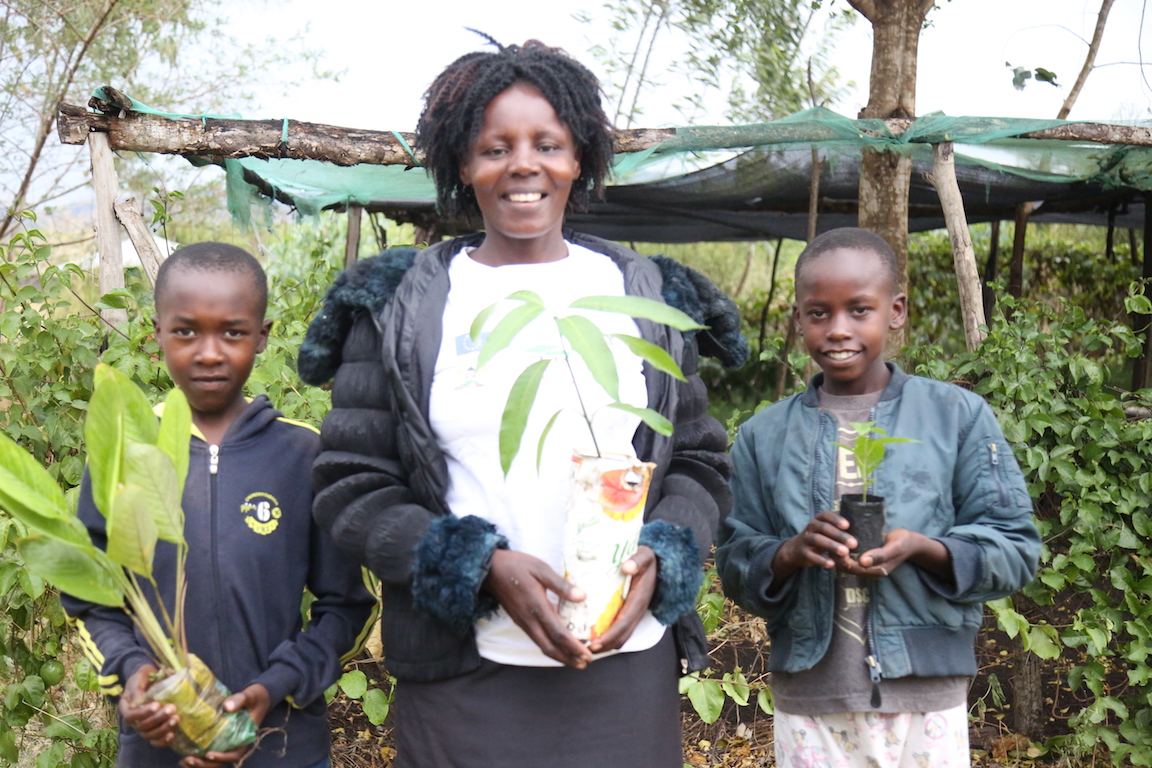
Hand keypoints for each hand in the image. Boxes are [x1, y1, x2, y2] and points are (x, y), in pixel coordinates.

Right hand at [120, 664, 178, 747]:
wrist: (153, 679)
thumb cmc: (146, 676)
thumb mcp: (141, 675)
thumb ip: (138, 686)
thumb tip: (139, 700)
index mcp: (126, 706)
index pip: (130, 715)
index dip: (143, 713)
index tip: (157, 705)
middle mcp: (133, 720)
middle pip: (141, 726)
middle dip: (157, 719)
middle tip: (172, 708)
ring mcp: (143, 727)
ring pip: (149, 735)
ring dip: (162, 729)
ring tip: (176, 719)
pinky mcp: (154, 730)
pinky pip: (155, 741)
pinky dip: (162, 741)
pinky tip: (172, 734)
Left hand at [180, 684, 269, 767]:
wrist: (257, 697)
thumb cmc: (255, 697)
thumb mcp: (250, 696)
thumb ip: (239, 700)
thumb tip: (226, 707)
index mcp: (245, 738)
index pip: (234, 754)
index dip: (222, 757)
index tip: (209, 754)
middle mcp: (236, 744)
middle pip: (221, 762)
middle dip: (205, 764)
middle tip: (190, 759)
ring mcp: (227, 744)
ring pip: (213, 761)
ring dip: (200, 764)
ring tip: (184, 760)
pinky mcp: (219, 740)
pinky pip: (209, 753)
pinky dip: (198, 757)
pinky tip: (184, 757)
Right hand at [483, 549, 593, 668]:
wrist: (490, 569)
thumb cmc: (517, 565)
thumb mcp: (541, 569)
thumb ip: (561, 585)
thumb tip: (582, 597)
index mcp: (537, 607)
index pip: (558, 633)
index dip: (573, 647)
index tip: (587, 655)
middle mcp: (529, 620)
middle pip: (549, 647)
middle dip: (568, 658)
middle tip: (585, 663)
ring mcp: (523, 622)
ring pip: (542, 645)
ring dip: (559, 655)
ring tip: (575, 660)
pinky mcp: (519, 621)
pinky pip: (536, 639)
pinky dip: (550, 647)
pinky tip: (558, 646)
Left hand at [588, 546, 656, 653]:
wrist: (657, 562)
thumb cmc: (646, 558)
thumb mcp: (644, 555)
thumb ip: (637, 560)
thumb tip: (627, 567)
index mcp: (640, 599)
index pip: (624, 623)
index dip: (609, 635)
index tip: (594, 643)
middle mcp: (638, 610)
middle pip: (622, 636)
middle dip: (604, 645)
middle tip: (583, 649)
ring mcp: (635, 613)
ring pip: (622, 636)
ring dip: (605, 644)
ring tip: (584, 646)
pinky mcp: (630, 612)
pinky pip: (620, 629)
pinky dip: (608, 636)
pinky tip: (592, 635)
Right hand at [772, 511, 856, 582]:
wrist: (796, 549)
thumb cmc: (819, 537)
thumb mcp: (826, 530)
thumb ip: (839, 529)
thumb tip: (863, 532)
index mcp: (818, 519)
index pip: (826, 515)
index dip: (836, 519)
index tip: (847, 525)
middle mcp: (811, 527)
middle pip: (824, 528)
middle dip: (839, 535)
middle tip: (854, 543)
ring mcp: (806, 539)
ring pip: (818, 540)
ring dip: (832, 546)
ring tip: (845, 553)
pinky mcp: (803, 552)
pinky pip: (811, 555)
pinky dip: (821, 560)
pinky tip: (832, 564)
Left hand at [840, 529, 951, 580]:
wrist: (910, 542)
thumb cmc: (902, 543)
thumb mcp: (894, 547)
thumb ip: (879, 555)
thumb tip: (863, 562)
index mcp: (876, 571)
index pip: (853, 568)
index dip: (842, 559)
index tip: (835, 545)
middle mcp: (870, 571)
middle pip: (847, 568)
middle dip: (837, 557)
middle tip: (830, 542)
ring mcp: (868, 566)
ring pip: (847, 564)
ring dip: (838, 555)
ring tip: (832, 541)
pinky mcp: (866, 560)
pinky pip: (851, 559)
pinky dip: (844, 553)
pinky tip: (839, 542)